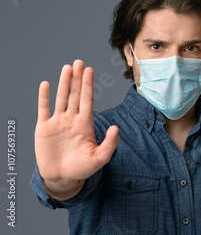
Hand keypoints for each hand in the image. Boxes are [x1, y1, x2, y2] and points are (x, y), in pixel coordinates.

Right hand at [35, 60, 118, 199]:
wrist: (62, 178)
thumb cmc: (82, 169)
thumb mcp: (100, 158)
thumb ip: (109, 144)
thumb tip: (116, 128)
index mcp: (85, 124)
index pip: (87, 100)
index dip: (88, 85)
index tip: (90, 71)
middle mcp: (72, 119)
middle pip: (75, 95)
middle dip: (77, 78)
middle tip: (80, 62)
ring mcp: (58, 123)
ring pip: (61, 98)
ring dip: (64, 83)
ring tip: (67, 68)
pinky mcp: (44, 129)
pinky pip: (43, 109)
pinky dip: (44, 97)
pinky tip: (46, 84)